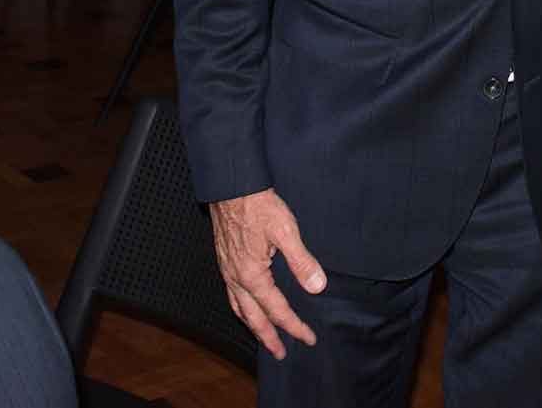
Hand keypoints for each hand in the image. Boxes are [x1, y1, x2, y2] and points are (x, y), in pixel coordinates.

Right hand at [208, 189, 325, 358]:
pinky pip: (232, 295)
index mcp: (253, 276)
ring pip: (239, 308)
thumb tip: (317, 286)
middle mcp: (236, 278)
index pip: (277, 310)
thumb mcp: (285, 231)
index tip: (308, 338)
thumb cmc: (258, 206)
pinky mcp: (224, 261)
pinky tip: (247, 306)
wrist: (231, 187)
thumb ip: (301, 261)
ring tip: (264, 337)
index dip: (294, 326)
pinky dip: (241, 308)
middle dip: (269, 337)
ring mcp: (227, 271)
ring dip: (253, 326)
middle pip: (253, 318)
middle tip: (281, 353)